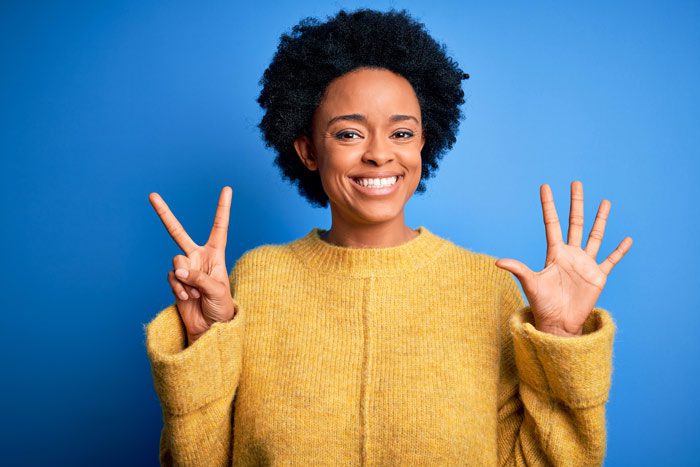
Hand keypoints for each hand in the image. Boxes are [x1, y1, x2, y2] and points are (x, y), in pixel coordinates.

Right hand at [149, 186, 235, 344]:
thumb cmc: (221, 308)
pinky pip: (171, 278)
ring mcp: (185, 268)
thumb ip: (198, 277)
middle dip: (164, 214)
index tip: (227, 188)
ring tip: (196, 292)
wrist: (210, 328)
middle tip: (152, 195)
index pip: (219, 226)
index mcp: (215, 254)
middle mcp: (198, 257)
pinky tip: (187, 298)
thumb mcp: (217, 290)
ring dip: (185, 279)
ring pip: (175, 262)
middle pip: (177, 232)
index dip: (222, 208)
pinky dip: (179, 289)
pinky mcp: (176, 281)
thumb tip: (178, 269)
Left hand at [495, 181, 632, 336]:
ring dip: (600, 219)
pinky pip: (611, 260)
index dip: (549, 205)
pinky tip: (627, 239)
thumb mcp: (530, 284)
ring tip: (605, 201)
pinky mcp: (598, 276)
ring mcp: (585, 264)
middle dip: (576, 203)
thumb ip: (518, 269)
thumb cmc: (542, 304)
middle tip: (576, 183)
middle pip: (574, 223)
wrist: (558, 323)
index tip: (545, 186)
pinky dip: (619, 250)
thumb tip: (498, 262)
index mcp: (554, 253)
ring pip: (595, 236)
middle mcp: (570, 254)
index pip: (551, 223)